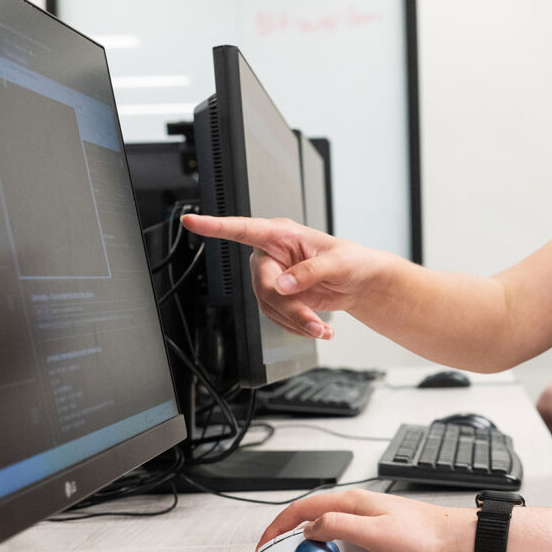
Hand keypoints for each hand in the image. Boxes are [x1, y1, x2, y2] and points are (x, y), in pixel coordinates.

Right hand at [180, 214, 377, 339]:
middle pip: (263, 286)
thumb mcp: (339, 262)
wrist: (359, 282)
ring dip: (296, 322)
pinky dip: (298, 327)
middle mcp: (272, 255)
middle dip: (290, 309)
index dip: (215, 226)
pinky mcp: (278, 297)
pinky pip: (277, 317)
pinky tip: (317, 329)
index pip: (243, 229)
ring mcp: (273, 278)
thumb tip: (284, 285)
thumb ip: (311, 271)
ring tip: (322, 329)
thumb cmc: (351, 261)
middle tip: (314, 323)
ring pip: (269, 306)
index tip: (192, 222)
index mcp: (282, 234)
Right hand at [257, 490, 477, 551]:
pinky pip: (345, 540)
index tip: (264, 544)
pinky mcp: (375, 531)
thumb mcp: (374, 533)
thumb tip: (310, 528)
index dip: (278, 525)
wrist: (452, 537)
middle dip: (294, 540)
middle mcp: (357, 505)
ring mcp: (366, 517)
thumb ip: (339, 526)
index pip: (303, 508)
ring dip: (316, 549)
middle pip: (313, 519)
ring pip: (329, 531)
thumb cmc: (421, 534)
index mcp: (352, 501)